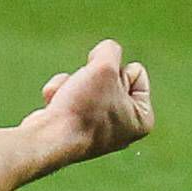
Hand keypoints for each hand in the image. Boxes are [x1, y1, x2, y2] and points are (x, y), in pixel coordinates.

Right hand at [34, 38, 153, 163]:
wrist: (49, 139)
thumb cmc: (83, 108)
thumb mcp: (104, 67)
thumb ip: (110, 50)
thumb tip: (102, 52)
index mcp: (142, 119)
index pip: (135, 71)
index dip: (114, 71)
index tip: (104, 89)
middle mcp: (123, 128)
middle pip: (110, 76)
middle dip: (91, 77)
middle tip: (84, 94)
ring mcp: (97, 130)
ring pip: (86, 83)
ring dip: (72, 83)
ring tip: (66, 100)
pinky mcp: (72, 128)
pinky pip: (69, 97)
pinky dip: (59, 95)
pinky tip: (53, 106)